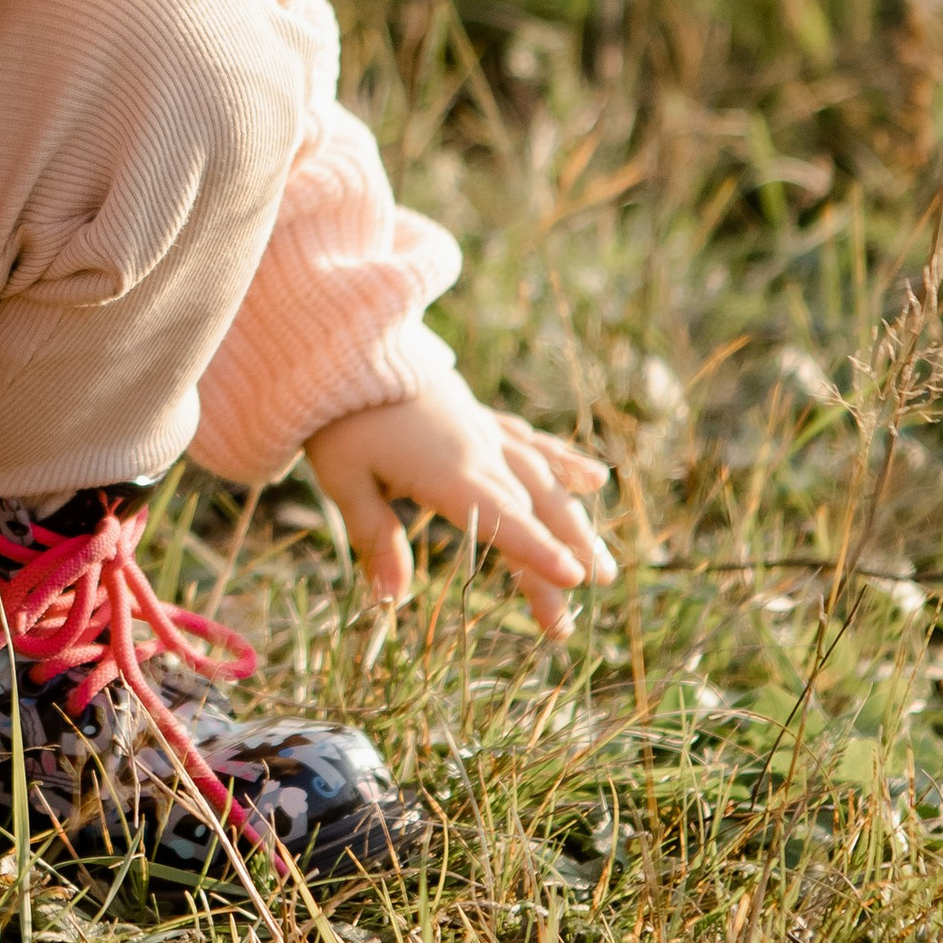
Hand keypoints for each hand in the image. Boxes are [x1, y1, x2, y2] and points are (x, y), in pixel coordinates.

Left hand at [306, 387, 613, 635]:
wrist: (344, 340)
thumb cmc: (337, 414)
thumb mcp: (345, 477)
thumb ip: (375, 537)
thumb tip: (391, 601)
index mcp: (447, 472)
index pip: (501, 519)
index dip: (536, 551)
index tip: (573, 581)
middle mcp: (478, 451)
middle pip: (530, 510)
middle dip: (564, 556)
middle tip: (593, 598)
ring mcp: (484, 432)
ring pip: (542, 480)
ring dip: (574, 521)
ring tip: (604, 565)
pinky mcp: (479, 418)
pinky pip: (530, 442)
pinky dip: (564, 461)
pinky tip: (594, 479)